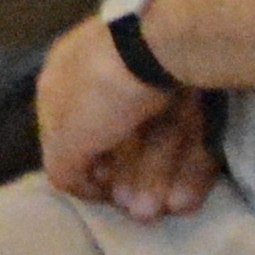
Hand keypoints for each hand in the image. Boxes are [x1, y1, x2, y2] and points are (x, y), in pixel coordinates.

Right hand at [38, 20, 217, 220]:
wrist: (160, 42)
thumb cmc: (99, 91)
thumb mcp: (65, 139)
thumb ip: (62, 167)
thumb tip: (74, 183)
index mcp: (63, 74)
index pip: (63, 128)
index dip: (81, 165)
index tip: (102, 191)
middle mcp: (103, 68)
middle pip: (115, 133)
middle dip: (131, 177)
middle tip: (144, 212)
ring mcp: (148, 68)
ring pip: (153, 131)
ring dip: (160, 174)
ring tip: (172, 207)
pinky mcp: (187, 74)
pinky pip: (184, 123)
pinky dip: (187, 158)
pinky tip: (191, 189)